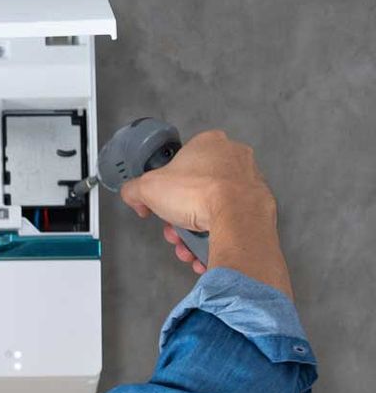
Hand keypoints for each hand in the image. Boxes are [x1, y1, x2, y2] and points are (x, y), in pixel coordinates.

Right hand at [119, 130, 289, 295]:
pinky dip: (215, 237)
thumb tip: (133, 196)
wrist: (237, 218)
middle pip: (195, 190)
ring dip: (194, 231)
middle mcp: (234, 157)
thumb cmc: (200, 194)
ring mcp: (249, 180)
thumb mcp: (147, 188)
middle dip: (180, 215)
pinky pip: (229, 222)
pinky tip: (203, 249)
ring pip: (212, 208)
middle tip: (173, 228)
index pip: (180, 163)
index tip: (160, 201)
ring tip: (186, 244)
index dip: (166, 187)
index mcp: (209, 143)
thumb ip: (133, 190)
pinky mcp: (259, 204)